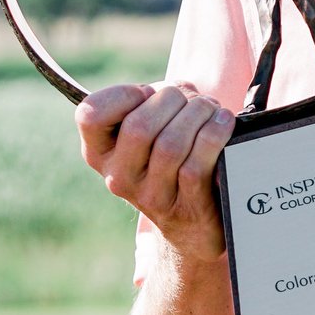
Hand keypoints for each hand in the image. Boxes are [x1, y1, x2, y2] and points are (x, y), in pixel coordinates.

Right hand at [75, 82, 235, 264]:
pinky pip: (196, 165)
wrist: (192, 223)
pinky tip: (223, 122)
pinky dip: (214, 134)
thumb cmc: (173, 157)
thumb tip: (177, 91)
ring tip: (211, 109)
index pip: (90, 115)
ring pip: (171, 144)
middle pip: (139, 126)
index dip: (123, 94)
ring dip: (198, 115)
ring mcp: (150, 196)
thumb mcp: (151, 127)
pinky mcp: (184, 208)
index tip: (146, 91)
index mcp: (101, 152)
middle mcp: (119, 177)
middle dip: (173, 99)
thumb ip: (152, 102)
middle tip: (192, 99)